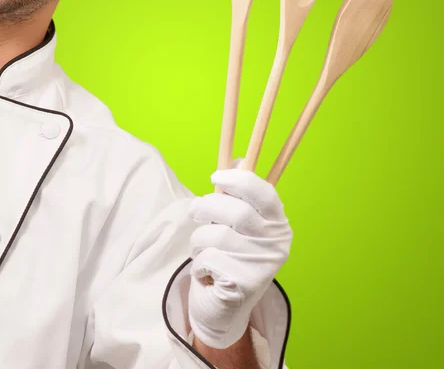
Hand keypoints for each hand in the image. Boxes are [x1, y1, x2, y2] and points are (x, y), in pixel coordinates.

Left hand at [187, 164, 292, 349]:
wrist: (225, 309)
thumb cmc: (229, 256)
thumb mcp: (236, 224)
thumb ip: (237, 195)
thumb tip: (237, 160)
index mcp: (276, 223)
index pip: (264, 194)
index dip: (239, 181)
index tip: (215, 177)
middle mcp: (276, 243)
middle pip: (237, 212)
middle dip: (207, 207)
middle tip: (194, 211)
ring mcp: (261, 265)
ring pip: (217, 235)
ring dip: (198, 239)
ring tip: (200, 248)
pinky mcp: (243, 285)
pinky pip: (208, 259)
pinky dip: (198, 263)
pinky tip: (205, 272)